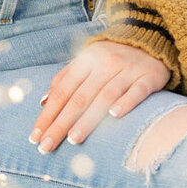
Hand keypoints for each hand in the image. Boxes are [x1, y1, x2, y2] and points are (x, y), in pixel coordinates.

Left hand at [29, 41, 170, 150]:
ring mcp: (128, 70)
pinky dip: (126, 102)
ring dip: (88, 119)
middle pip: (80, 97)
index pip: (62, 91)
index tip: (35, 137)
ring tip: (73, 139)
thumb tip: (43, 102)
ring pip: (105, 96)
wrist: (151, 41)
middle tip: (47, 146)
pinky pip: (137, 91)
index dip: (47, 114)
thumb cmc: (111, 58)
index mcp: (86, 60)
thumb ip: (64, 79)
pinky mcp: (149, 77)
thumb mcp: (86, 61)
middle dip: (61, 123)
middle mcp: (105, 63)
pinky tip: (114, 116)